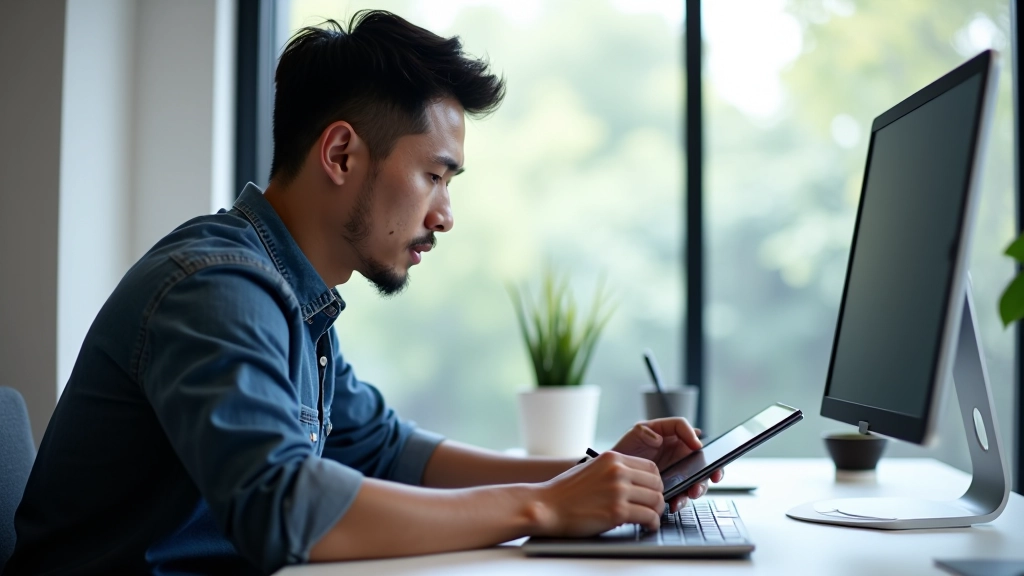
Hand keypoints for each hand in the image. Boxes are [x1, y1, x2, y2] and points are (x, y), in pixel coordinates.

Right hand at [532, 451, 664, 535]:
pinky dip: (651, 524)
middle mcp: (618, 471)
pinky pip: (648, 516)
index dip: (655, 481)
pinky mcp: (617, 511)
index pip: (650, 467)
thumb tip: (636, 481)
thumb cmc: (565, 492)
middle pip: (656, 482)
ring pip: (656, 500)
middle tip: (653, 507)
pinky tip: (646, 527)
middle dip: (658, 497)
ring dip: (656, 512)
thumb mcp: (592, 469)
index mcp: (612, 458)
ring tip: (650, 518)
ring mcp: (618, 491)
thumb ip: (614, 471)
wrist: (546, 506)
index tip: (651, 491)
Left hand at [609, 418, 724, 511]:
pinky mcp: (674, 486)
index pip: (685, 428)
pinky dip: (682, 500)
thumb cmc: (625, 451)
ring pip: (697, 478)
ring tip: (692, 492)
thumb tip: (658, 438)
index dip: (692, 435)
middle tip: (713, 474)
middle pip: (702, 457)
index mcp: (669, 434)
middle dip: (711, 467)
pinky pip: (683, 494)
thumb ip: (645, 432)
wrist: (615, 475)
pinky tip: (676, 503)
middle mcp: (678, 452)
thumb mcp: (633, 435)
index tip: (696, 446)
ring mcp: (678, 470)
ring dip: (698, 486)